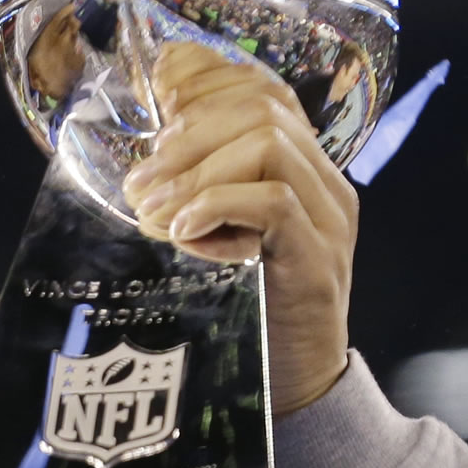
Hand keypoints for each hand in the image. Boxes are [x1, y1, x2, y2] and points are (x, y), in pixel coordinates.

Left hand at [122, 41, 357, 413]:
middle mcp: (322, 182)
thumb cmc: (243, 305)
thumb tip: (141, 155)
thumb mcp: (212, 235)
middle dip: (187, 134)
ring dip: (194, 172)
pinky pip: (272, 202)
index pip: (263, 89)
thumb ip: (194, 190)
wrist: (296, 385)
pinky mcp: (318, 260)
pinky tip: (181, 231)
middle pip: (262, 107)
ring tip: (152, 210)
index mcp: (298, 166)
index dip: (204, 81)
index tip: (154, 101)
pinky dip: (216, 205)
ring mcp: (328, 218)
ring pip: (268, 144)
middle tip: (139, 182)